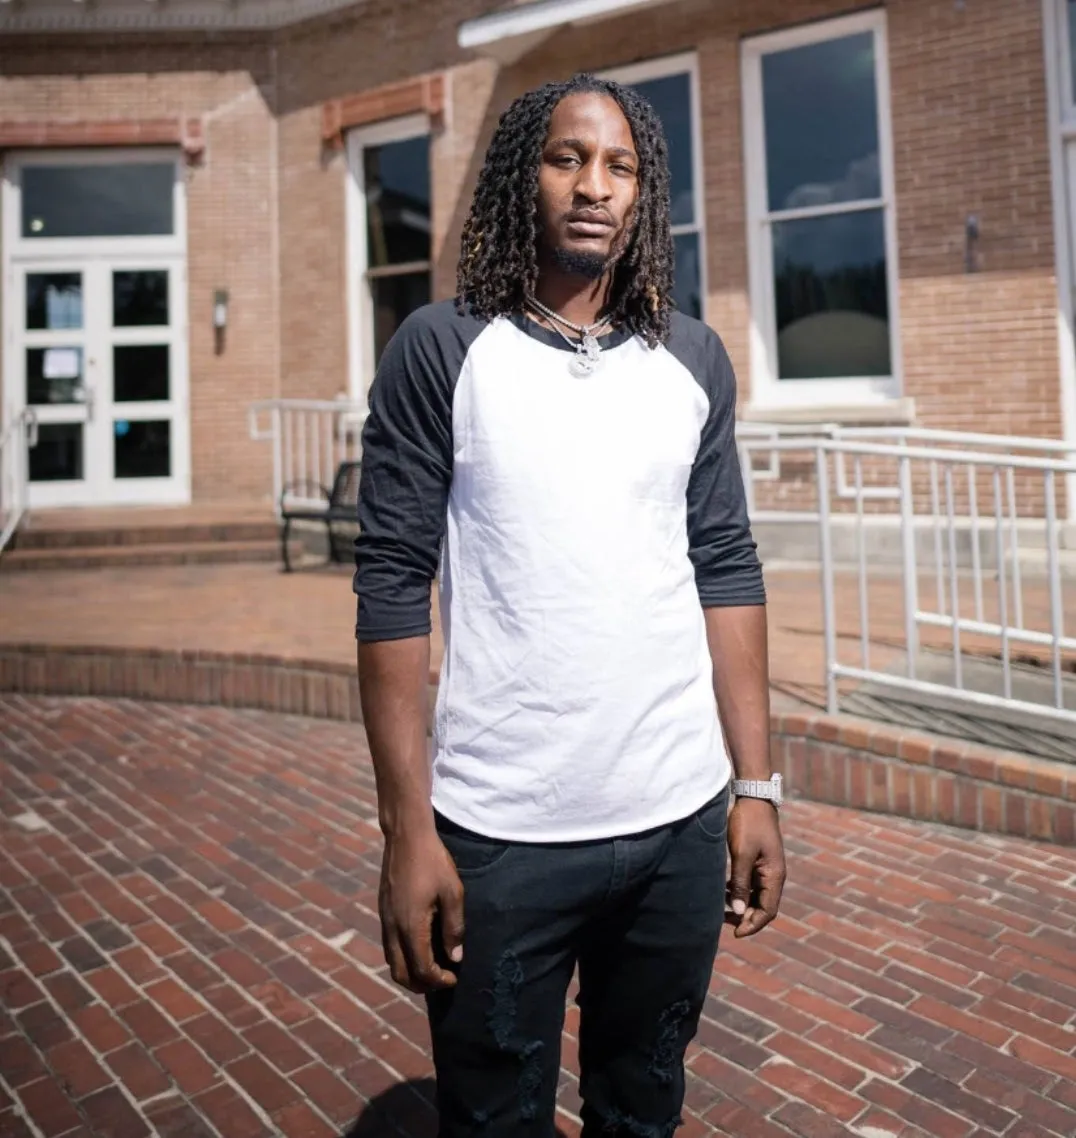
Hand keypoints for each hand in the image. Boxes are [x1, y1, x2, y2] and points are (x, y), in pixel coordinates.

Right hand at [379, 829, 464, 992]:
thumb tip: (455, 957)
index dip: (439, 980)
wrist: (406, 836)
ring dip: (410, 972)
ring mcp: (384, 920)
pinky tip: (421, 946)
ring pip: (391, 962)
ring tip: (433, 966)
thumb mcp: (453, 892)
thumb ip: (454, 927)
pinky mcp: (383, 911)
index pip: (421, 970)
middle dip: (422, 984)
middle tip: (442, 979)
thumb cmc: (433, 861)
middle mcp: (392, 928)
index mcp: (410, 926)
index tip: (454, 977)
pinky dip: (403, 957)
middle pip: (400, 974)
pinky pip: (389, 946)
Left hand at [725, 798, 784, 937]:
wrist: (754, 798)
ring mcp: (767, 868)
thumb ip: (741, 884)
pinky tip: (725, 892)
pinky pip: (751, 884)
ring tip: (721, 910)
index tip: (736, 934)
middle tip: (723, 923)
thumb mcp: (742, 854)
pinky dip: (739, 892)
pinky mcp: (758, 860)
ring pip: (756, 896)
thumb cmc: (748, 824)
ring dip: (742, 905)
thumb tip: (739, 912)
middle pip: (763, 906)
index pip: (767, 911)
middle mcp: (774, 875)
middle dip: (746, 918)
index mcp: (775, 876)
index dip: (753, 925)